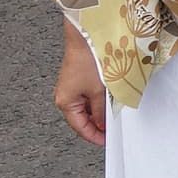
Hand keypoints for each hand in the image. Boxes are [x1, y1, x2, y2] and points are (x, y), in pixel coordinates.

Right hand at [54, 28, 109, 146]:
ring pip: (86, 107)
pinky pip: (88, 96)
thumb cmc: (88, 59)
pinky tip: (108, 99)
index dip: (95, 136)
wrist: (86, 36)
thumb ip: (101, 111)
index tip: (107, 141)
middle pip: (82, 118)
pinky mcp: (77, 79)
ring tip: (112, 112)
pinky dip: (97, 100)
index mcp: (65, 102)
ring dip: (99, 111)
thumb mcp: (99, 91)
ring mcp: (71, 87)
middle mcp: (65, 96)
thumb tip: (102, 125)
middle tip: (113, 128)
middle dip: (98, 124)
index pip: (80, 128)